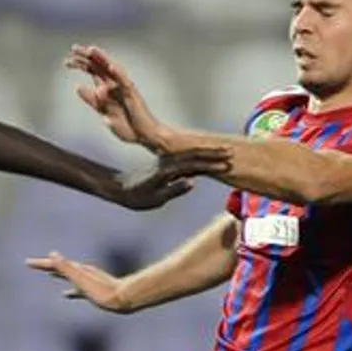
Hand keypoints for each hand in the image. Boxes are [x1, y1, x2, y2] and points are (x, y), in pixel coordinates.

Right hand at [25, 251, 129, 313]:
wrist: (125, 297)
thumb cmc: (102, 290)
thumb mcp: (81, 278)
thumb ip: (67, 267)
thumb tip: (52, 254)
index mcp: (76, 270)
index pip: (54, 264)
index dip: (40, 264)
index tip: (27, 262)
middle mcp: (81, 273)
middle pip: (59, 267)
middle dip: (46, 265)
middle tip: (32, 264)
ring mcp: (87, 282)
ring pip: (68, 275)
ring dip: (57, 273)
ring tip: (49, 272)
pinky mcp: (92, 292)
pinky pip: (76, 290)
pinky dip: (69, 290)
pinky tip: (66, 294)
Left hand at [64, 45, 170, 151]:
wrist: (144, 136)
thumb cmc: (127, 124)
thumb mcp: (103, 111)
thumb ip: (92, 100)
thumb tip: (77, 86)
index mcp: (107, 87)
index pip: (92, 70)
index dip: (80, 64)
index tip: (66, 61)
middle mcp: (115, 84)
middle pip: (100, 65)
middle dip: (86, 56)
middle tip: (73, 48)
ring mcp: (124, 88)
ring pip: (112, 69)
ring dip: (102, 58)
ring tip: (91, 50)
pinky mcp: (132, 95)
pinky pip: (125, 82)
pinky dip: (118, 73)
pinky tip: (111, 66)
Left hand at [113, 148, 231, 210]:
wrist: (119, 188)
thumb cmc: (136, 197)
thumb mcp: (154, 198)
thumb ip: (173, 189)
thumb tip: (192, 182)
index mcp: (166, 169)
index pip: (193, 164)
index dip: (210, 164)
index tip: (226, 165)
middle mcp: (167, 161)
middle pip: (194, 154)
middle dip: (213, 154)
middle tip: (232, 153)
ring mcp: (166, 160)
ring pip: (190, 153)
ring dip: (207, 152)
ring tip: (224, 153)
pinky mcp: (166, 162)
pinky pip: (186, 157)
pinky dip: (198, 155)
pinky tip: (207, 157)